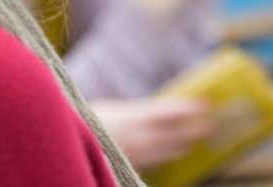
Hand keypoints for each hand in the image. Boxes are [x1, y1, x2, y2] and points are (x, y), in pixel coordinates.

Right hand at [90, 97, 212, 170]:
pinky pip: (150, 164)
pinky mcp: (126, 167)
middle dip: (192, 130)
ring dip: (180, 147)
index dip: (189, 108)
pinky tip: (165, 159)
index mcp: (133, 117)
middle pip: (173, 134)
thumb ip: (132, 112)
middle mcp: (138, 137)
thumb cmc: (80, 121)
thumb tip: (151, 112)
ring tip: (191, 144)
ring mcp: (134, 155)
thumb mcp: (109, 109)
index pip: (169, 112)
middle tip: (209, 126)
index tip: (205, 104)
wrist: (63, 147)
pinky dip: (161, 160)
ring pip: (164, 153)